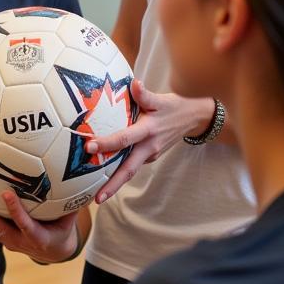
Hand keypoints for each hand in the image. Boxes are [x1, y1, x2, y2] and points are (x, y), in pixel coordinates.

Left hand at [0, 190, 78, 262]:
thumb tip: (78, 176)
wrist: (54, 252)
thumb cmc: (62, 229)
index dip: (15, 211)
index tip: (7, 194)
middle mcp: (20, 242)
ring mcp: (9, 241)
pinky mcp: (2, 237)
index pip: (25, 224)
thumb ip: (71, 202)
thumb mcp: (69, 219)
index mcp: (39, 238)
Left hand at [88, 81, 216, 202]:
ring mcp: (150, 154)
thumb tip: (134, 83)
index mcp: (148, 130)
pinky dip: (119, 171)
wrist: (194, 117)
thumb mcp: (161, 98)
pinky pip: (132, 164)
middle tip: (97, 199)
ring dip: (115, 183)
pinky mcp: (150, 156)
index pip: (124, 138)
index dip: (107, 143)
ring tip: (96, 195)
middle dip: (112, 185)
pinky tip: (105, 175)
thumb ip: (144, 94)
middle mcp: (149, 146)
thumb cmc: (173, 106)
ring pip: (130, 170)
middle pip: (128, 169)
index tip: (90, 147)